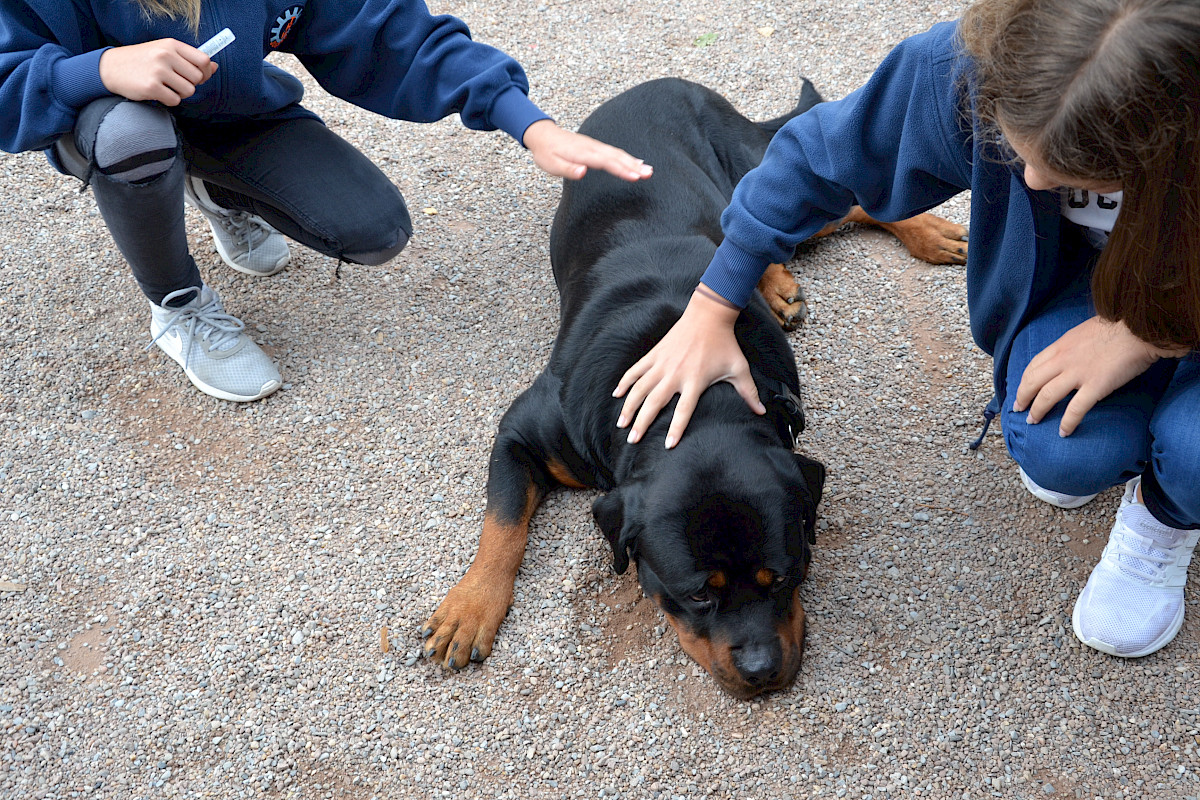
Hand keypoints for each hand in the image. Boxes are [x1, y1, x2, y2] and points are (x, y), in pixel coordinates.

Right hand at [98, 39, 215, 105]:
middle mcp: (165, 55)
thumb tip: (214, 67)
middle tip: (175, 82)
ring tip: (166, 87)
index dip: (206, 72)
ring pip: (189, 91)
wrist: (110, 67)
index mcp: (171, 45)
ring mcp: (158, 71)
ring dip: (180, 93)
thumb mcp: (165, 52)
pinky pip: (175, 100)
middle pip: (198, 78)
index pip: (203, 60)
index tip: (200, 77)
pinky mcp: (151, 87)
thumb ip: (189, 59)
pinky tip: (158, 93)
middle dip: (190, 84)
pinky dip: (169, 100)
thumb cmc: (142, 61)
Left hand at [522, 119, 652, 181]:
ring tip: (648, 171)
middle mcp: (592, 148)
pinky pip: (615, 152)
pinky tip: (636, 162)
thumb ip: (568, 169)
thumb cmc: (547, 152)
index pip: (606, 162)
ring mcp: (595, 146)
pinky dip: (627, 157)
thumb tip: (583, 172)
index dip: (621, 169)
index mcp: (583, 153)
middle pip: (616, 157)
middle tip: (649, 174)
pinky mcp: (596, 147)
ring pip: (618, 154)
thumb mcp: (551, 164)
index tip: (635, 176)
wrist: (543, 135)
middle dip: (634, 165)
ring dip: (634, 162)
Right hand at [614, 286, 765, 447]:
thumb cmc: (724, 344)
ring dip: (628, 407)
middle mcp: (675, 374)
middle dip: (642, 423)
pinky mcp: (654, 354)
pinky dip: (624, 382)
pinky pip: (635, 371)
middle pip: (654, 403)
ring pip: (639, 388)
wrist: (708, 315)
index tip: (667, 446)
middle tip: (632, 440)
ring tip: (621, 424)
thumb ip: (748, 393)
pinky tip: (616, 395)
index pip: (683, 411)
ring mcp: (662, 364)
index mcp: (695, 381)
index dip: (675, 429)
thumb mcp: (739, 369)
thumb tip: (761, 412)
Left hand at [1013, 316, 1185, 435]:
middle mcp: (1063, 359)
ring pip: (1047, 396)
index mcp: (1060, 346)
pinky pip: (1076, 409)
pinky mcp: (1096, 385)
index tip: (1020, 391)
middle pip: (1033, 382)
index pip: (1033, 366)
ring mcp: (1078, 373)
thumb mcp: (1084, 332)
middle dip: (1022, 398)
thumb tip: (1069, 355)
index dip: (1023, 381)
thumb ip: (1072, 346)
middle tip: (1018, 410)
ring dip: (1037, 411)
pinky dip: (1067, 422)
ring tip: (1032, 421)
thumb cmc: (1118, 326)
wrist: (1140, 327)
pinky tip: (1063, 432)